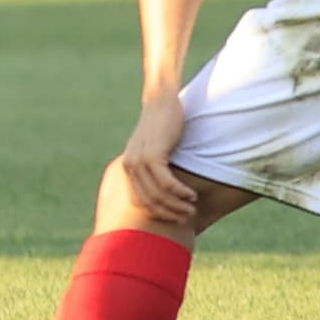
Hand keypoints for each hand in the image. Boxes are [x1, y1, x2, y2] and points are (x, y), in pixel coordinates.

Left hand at [117, 90, 197, 226]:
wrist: (161, 101)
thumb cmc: (162, 125)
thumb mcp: (155, 149)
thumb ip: (156, 168)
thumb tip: (168, 191)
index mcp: (128, 167)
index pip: (139, 202)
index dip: (158, 214)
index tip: (175, 218)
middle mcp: (129, 166)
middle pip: (149, 202)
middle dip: (169, 213)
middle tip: (187, 216)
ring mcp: (139, 161)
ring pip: (158, 195)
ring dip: (177, 205)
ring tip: (192, 207)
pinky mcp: (152, 155)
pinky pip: (166, 183)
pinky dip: (180, 192)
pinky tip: (191, 194)